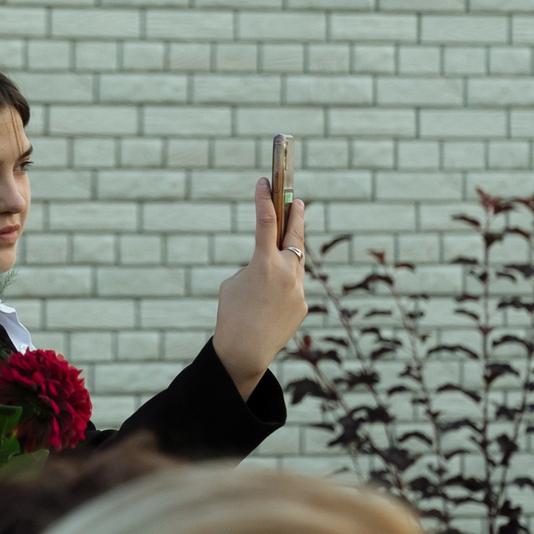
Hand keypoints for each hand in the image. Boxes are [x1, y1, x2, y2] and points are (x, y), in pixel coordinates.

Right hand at [211, 180, 307, 394]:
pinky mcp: (302, 305)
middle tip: (298, 201)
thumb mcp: (235, 283)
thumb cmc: (231, 314)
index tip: (265, 181)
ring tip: (289, 239)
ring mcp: (298, 289)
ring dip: (293, 250)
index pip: (266, 221)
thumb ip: (254, 267)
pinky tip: (271, 298)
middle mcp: (286, 272)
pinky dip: (283, 287)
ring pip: (297, 262)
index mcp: (263, 263)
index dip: (265, 198)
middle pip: (295, 235)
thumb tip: (270, 265)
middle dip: (296, 215)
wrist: (245, 352)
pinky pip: (293, 287)